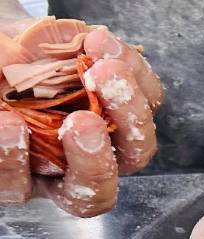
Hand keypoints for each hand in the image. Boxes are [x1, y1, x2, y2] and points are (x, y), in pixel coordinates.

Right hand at [0, 27, 162, 215]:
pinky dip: (133, 71)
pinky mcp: (134, 108)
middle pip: (96, 186)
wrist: (20, 46)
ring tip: (105, 71)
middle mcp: (72, 167)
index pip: (20, 184)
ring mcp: (111, 141)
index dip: (13, 160)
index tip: (11, 124)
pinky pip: (148, 97)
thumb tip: (5, 74)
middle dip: (92, 157)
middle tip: (81, 120)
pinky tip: (103, 45)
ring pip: (136, 147)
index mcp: (24, 169)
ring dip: (126, 110)